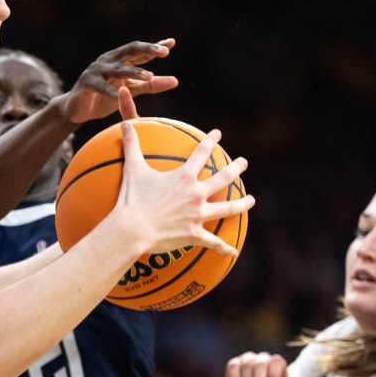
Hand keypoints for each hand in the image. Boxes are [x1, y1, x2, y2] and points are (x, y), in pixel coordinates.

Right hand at [58, 39, 177, 124]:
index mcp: (120, 60)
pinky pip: (100, 86)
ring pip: (118, 69)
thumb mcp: (131, 90)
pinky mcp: (86, 83)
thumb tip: (176, 81)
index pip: (140, 51)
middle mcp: (109, 60)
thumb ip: (151, 85)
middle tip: (164, 52)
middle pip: (130, 51)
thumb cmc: (105, 97)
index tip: (171, 43)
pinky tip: (121, 94)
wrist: (78, 109)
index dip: (155, 46)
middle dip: (147, 50)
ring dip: (134, 72)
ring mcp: (96, 70)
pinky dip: (111, 91)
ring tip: (149, 75)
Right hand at [117, 110, 252, 256]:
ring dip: (242, 204)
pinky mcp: (195, 235)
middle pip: (223, 178)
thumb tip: (124, 124)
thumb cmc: (131, 199)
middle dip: (235, 169)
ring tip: (251, 200)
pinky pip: (214, 242)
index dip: (210, 142)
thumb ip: (131, 145)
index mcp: (184, 177)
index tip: (218, 134)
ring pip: (227, 208)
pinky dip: (224, 248)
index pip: (201, 154)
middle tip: (244, 163)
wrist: (132, 229)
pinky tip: (234, 252)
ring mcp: (198, 215)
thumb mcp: (132, 169)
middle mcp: (196, 194)